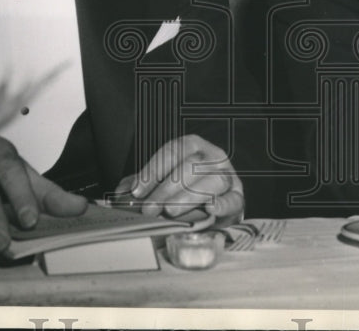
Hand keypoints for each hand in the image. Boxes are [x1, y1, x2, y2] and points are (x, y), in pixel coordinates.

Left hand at [114, 135, 243, 224]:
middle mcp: (214, 157)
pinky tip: (209, 210)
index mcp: (195, 146)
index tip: (137, 190)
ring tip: (170, 212)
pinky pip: (233, 199)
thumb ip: (145, 184)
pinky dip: (221, 204)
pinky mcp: (238, 197)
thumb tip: (121, 192)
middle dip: (166, 189)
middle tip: (149, 208)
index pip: (174, 150)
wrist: (217, 206)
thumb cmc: (189, 190)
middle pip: (191, 166)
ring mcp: (229, 176)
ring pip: (212, 181)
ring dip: (188, 197)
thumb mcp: (164, 181)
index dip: (154, 169)